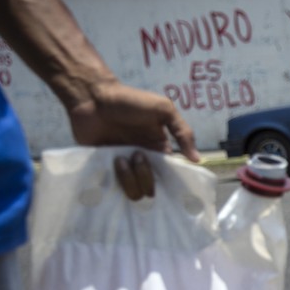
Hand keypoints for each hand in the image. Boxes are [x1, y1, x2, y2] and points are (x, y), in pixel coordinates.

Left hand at [67, 80, 199, 199]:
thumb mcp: (163, 110)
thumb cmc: (129, 101)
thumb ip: (183, 132)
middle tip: (136, 154)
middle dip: (146, 175)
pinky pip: (112, 188)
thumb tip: (197, 159)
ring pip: (133, 192)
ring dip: (129, 178)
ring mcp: (123, 168)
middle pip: (151, 188)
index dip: (171, 180)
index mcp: (158, 151)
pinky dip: (114, 182)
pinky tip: (111, 164)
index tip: (170, 179)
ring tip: (119, 158)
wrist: (92, 97)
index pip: (170, 176)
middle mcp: (142, 162)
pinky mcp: (103, 169)